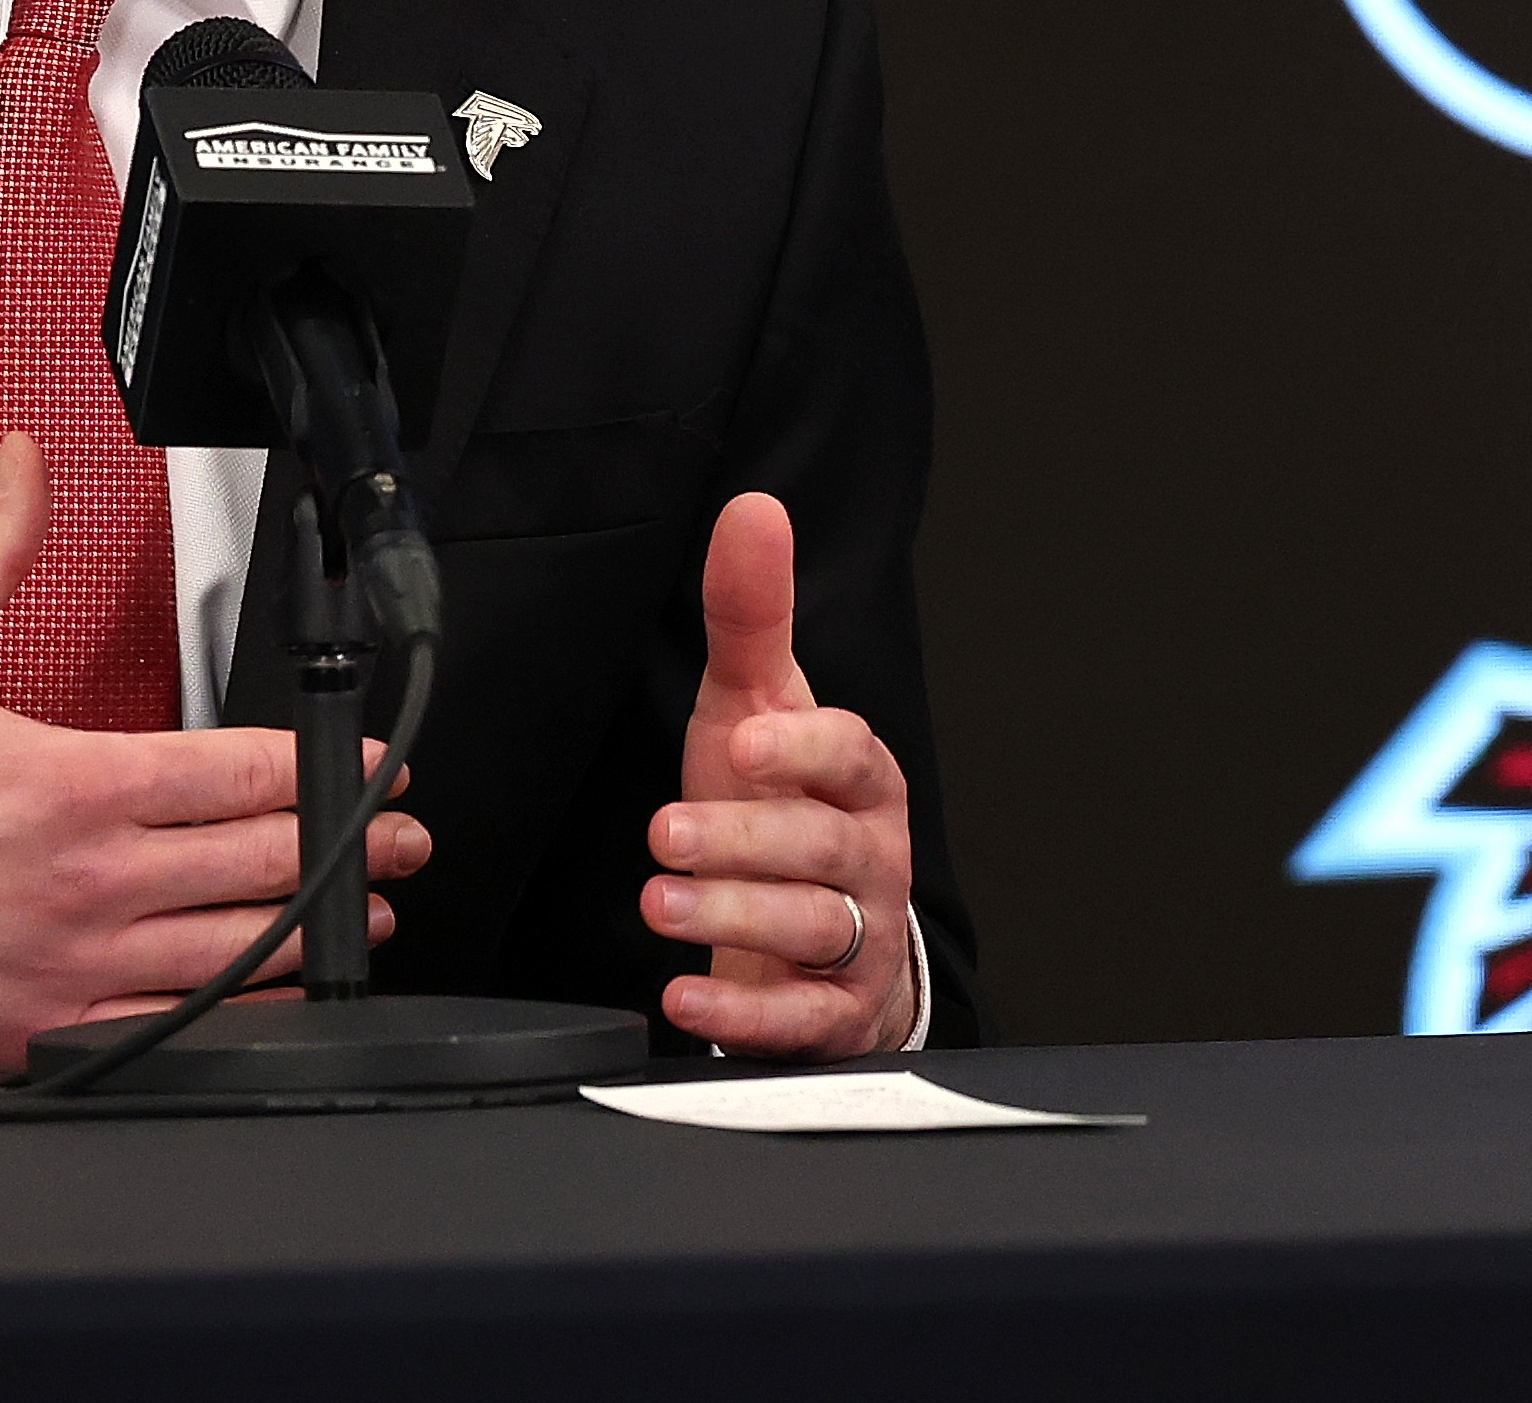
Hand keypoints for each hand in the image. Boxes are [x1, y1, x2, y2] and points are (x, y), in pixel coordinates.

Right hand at [0, 433, 430, 1075]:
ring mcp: (63, 967)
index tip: (375, 764)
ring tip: (371, 915)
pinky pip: (163, 1027)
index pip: (235, 772)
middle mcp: (80, 882)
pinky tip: (269, 996)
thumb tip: (23, 466)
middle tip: (407, 837)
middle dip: (350, 848)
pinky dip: (233, 1011)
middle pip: (256, 863)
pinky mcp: (33, 1034)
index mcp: (64, 785)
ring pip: (227, 954)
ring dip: (313, 933)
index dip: (324, 768)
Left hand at [643, 490, 918, 1054]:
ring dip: (734, 921)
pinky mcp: (838, 1014)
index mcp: (861, 778)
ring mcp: (860, 937)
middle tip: (668, 836)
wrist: (825, 938)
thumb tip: (752, 511)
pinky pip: (803, 1022)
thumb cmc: (786, 809)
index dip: (804, 750)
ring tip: (660, 908)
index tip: (744, 743)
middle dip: (746, 840)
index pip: (851, 753)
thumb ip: (752, 617)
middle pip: (824, 847)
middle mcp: (871, 855)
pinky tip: (688, 1000)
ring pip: (815, 930)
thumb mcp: (759, 711)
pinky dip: (746, 1015)